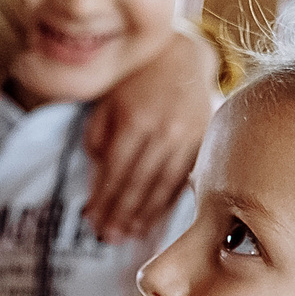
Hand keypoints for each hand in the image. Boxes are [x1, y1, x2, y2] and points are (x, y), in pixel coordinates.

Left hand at [82, 24, 215, 241]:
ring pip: (163, 187)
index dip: (103, 200)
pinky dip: (166, 203)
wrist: (182, 58)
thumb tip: (96, 186)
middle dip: (121, 214)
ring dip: (144, 216)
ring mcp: (188, 139)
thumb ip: (98, 142)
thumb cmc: (136, 81)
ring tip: (127, 235)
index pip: (116, 171)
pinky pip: (183, 180)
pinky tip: (152, 218)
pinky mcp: (203, 144)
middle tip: (107, 237)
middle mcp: (164, 131)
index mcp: (135, 120)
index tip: (91, 221)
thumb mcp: (108, 104)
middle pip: (139, 184)